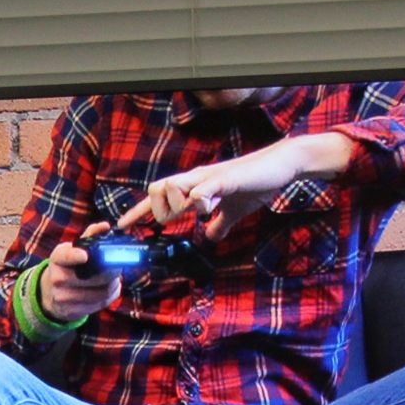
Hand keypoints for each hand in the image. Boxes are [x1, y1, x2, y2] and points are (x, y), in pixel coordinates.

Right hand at [38, 220, 123, 322]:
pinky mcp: (72, 311)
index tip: (85, 256)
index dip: (76, 256)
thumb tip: (104, 226)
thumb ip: (90, 236)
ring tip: (114, 279)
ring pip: (102, 292)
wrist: (51, 294)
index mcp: (58, 258)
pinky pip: (100, 304)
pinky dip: (110, 295)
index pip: (66, 256)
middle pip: (95, 276)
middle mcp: (57, 278)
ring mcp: (63, 297)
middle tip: (119, 266)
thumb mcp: (73, 249)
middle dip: (113, 271)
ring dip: (114, 284)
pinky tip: (109, 289)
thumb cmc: (67, 267)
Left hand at [118, 132, 347, 240]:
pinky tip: (204, 208)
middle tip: (171, 222)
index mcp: (195, 186)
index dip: (140, 212)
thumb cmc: (256, 184)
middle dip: (156, 211)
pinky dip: (197, 200)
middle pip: (156, 189)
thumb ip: (220, 224)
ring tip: (191, 212)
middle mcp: (196, 178)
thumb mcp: (234, 211)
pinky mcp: (224, 179)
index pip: (159, 198)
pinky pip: (202, 188)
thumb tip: (210, 238)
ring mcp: (208, 177)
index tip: (124, 226)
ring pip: (172, 186)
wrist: (280, 166)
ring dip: (174, 205)